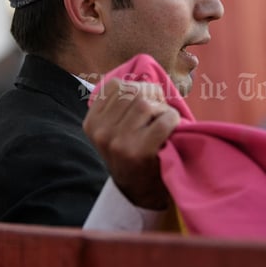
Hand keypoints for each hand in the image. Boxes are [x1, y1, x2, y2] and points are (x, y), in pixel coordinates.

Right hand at [83, 79, 179, 209]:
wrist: (139, 192)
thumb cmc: (132, 153)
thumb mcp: (114, 130)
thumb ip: (120, 104)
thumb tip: (145, 73)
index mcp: (92, 123)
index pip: (116, 86)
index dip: (136, 87)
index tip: (145, 102)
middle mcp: (101, 132)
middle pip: (133, 92)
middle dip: (152, 96)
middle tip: (159, 112)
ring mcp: (118, 143)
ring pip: (146, 103)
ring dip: (162, 109)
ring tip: (163, 121)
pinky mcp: (139, 152)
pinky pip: (163, 120)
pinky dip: (173, 119)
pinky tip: (172, 128)